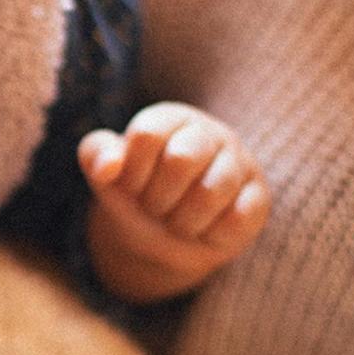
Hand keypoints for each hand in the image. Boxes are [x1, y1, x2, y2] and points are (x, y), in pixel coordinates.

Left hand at [78, 101, 269, 302]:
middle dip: (157, 198)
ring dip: (182, 221)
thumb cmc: (134, 193)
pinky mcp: (258, 196)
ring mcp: (238, 162)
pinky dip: (211, 235)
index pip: (146, 136)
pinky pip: (238, 219)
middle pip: (181, 160)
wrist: (162, 236)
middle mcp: (207, 132)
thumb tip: (111, 165)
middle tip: (154, 208)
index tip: (130, 187)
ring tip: (176, 221)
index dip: (132, 172)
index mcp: (168, 118)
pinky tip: (203, 230)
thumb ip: (95, 155)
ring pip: (212, 191)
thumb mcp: (105, 172)